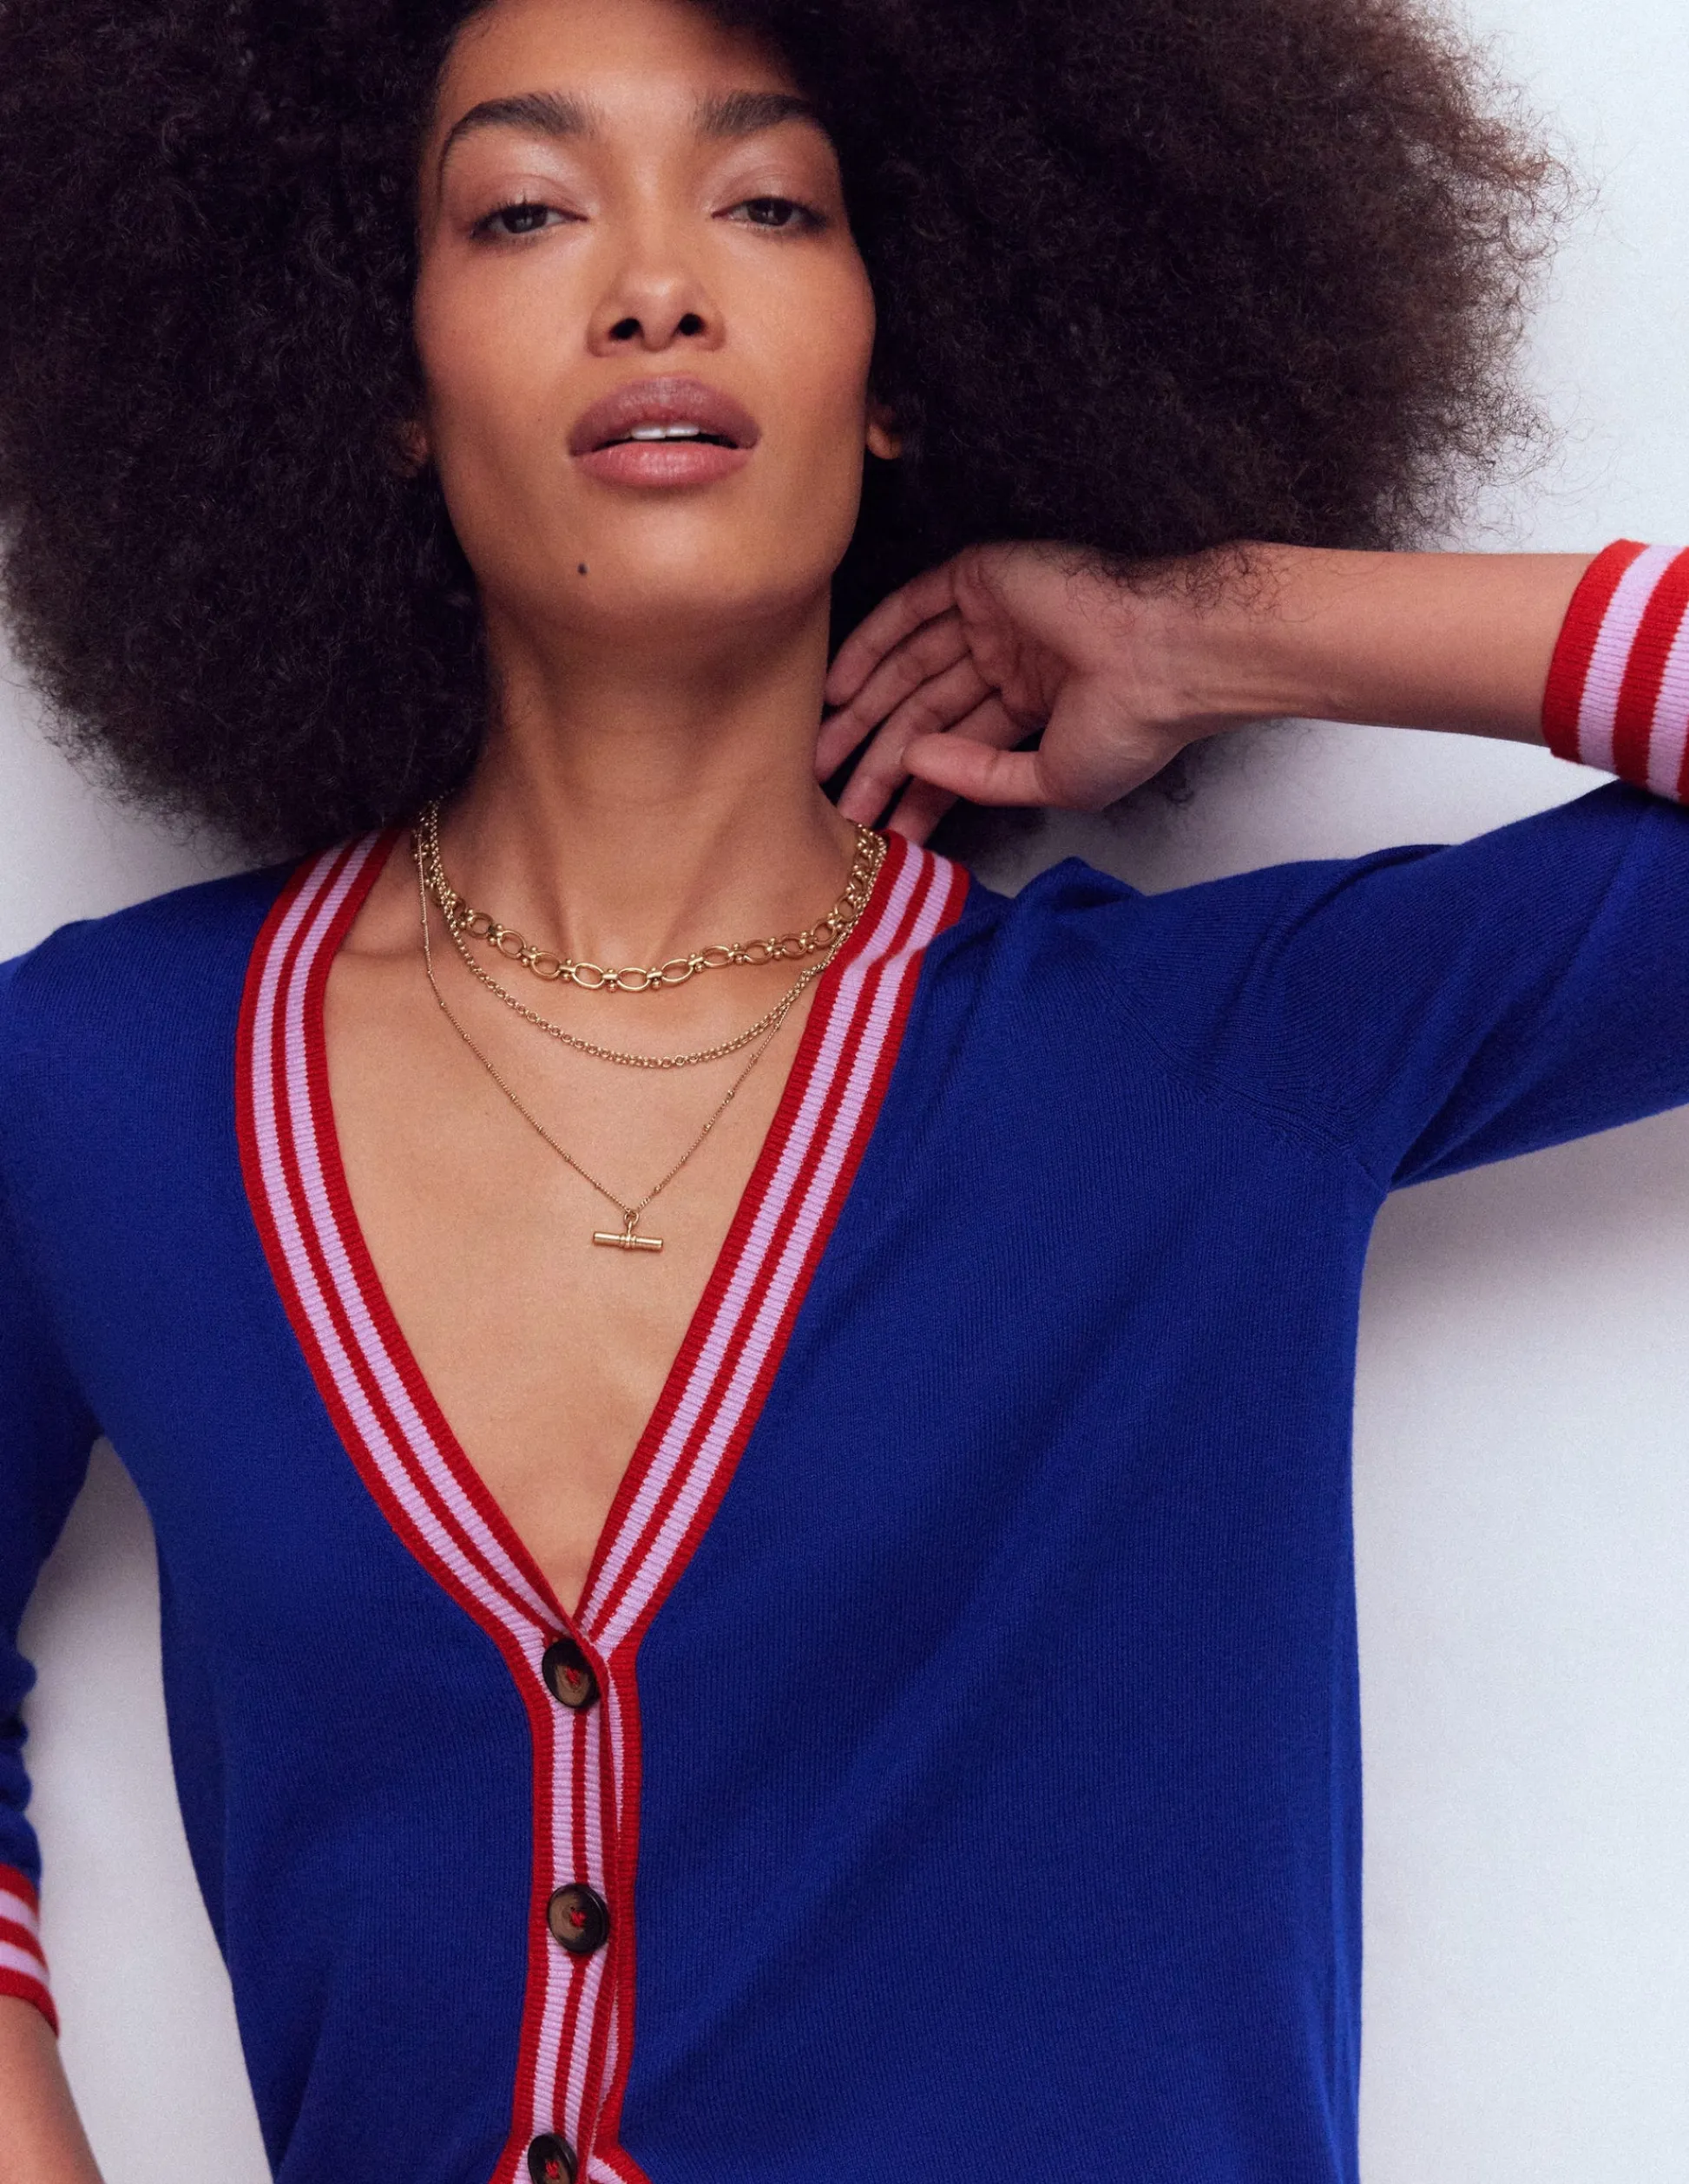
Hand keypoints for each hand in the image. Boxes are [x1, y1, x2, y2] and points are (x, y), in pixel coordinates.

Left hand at [819, 542, 1241, 842]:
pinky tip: (837, 691)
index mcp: (1032, 706)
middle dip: (876, 760)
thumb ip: (980, 779)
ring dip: (862, 712)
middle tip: (835, 803)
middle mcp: (1007, 660)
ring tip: (821, 758)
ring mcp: (992, 620)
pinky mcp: (983, 580)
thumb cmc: (1129, 728)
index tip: (880, 831)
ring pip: (909, 668)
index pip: (955, 752)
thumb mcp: (1051, 782)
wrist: (1164, 661)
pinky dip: (872, 646)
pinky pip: (912, 610)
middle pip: (922, 713)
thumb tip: (913, 765)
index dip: (915, 793)